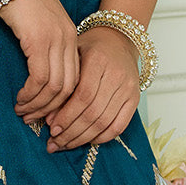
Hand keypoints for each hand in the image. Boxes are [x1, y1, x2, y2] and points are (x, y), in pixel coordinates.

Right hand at [0, 0, 81, 125]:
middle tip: (35, 120)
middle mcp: (67, 39)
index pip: (75, 77)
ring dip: (39, 105)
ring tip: (23, 113)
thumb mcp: (36, 20)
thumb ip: (41, 40)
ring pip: (55, 87)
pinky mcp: (39, 41)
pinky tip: (20, 99)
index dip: (63, 99)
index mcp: (70, 34)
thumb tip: (34, 65)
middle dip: (53, 109)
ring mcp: (55, 40)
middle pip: (69, 87)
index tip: (48, 112)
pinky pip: (39, 79)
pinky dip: (30, 94)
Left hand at [44, 25, 139, 150]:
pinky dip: (102, 137)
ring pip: (104, 123)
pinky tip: (86, 141)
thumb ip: (63, 82)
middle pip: (93, 113)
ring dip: (82, 139)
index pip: (82, 96)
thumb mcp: (73, 54)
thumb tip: (50, 117)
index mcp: (98, 61)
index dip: (66, 116)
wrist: (119, 39)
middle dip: (71, 132)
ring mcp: (129, 89)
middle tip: (53, 143)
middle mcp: (117, 76)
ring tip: (65, 145)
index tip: (51, 128)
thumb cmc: (90, 47)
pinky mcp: (135, 99)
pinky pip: (119, 126)